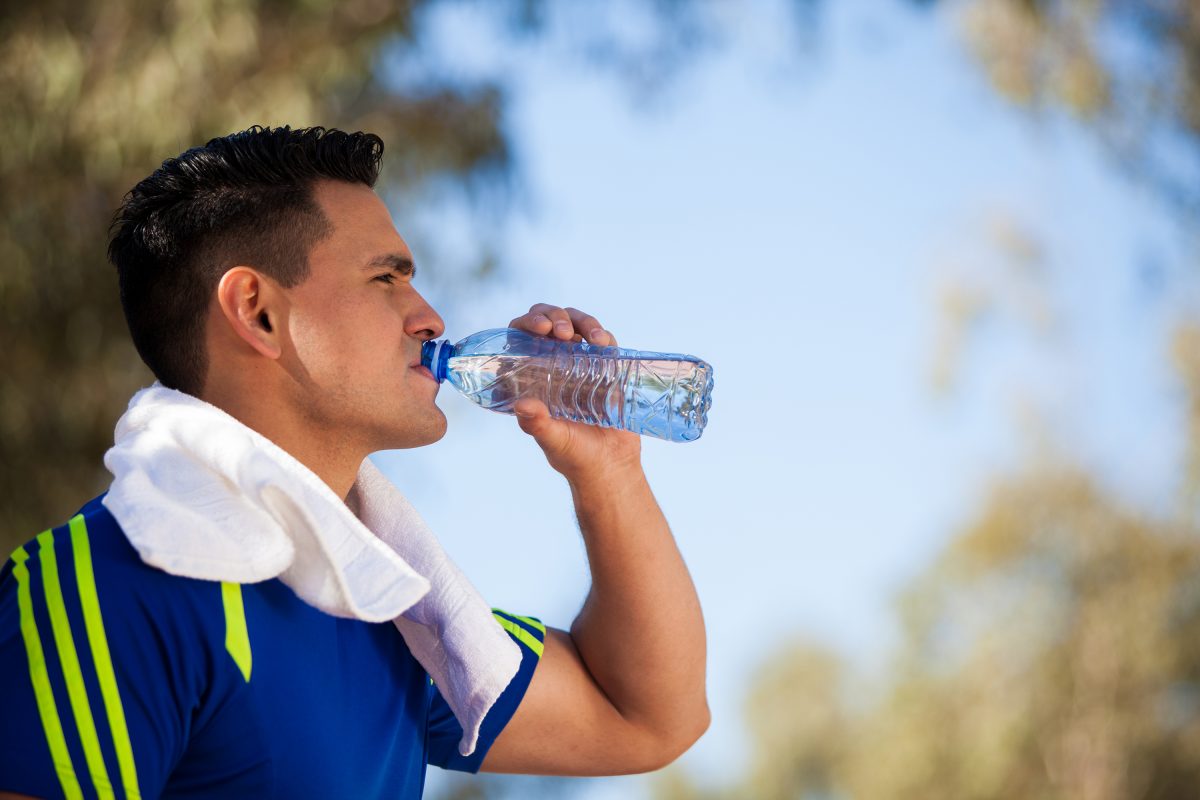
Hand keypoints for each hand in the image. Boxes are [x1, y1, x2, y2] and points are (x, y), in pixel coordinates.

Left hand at [508, 304, 641, 481]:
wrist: (611, 466)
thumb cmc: (574, 456)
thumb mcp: (553, 440)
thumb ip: (538, 424)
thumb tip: (523, 405)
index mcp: (532, 376)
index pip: (521, 337)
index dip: (527, 323)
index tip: (540, 328)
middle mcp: (554, 364)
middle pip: (549, 321)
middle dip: (553, 315)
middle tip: (561, 331)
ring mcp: (582, 362)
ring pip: (576, 323)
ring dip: (581, 321)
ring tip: (590, 338)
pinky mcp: (607, 366)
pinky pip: (604, 339)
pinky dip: (603, 334)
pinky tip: (603, 342)